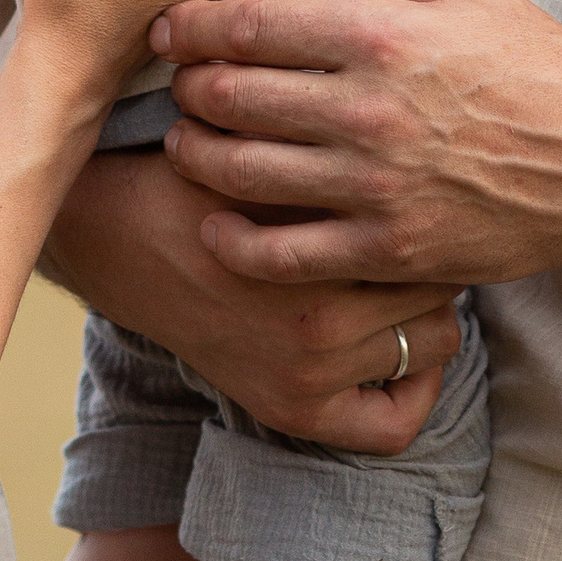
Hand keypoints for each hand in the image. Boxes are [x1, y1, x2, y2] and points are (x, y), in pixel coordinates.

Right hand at [42, 146, 465, 446]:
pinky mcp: (291, 409)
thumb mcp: (267, 141)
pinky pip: (392, 424)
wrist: (120, 234)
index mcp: (312, 251)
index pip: (427, 231)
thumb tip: (432, 136)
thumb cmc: (203, 172)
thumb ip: (340, 147)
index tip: (424, 197)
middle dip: (430, 259)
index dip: (430, 207)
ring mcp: (304, 376)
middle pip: (441, 288)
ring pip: (434, 344)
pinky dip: (412, 393)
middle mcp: (315, 324)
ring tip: (404, 282)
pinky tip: (402, 353)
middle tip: (416, 237)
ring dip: (426, 314)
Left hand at [154, 0, 561, 286]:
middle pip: (233, 96)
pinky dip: (235, 243)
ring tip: (184, 147)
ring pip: (242, 173)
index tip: (168, 31)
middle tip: (175, 88)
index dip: (193, 28)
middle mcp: (367, 110)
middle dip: (187, 90)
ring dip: (196, 158)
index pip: (250, 27)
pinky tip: (216, 227)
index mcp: (380, 37)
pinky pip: (283, 254)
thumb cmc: (536, 66)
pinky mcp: (387, 248)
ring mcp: (374, 185)